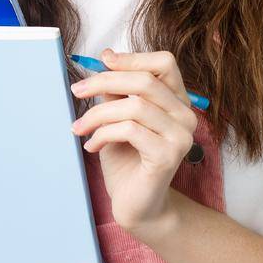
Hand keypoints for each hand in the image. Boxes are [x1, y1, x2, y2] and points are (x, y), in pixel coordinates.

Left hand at [69, 48, 197, 232]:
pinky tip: (92, 146)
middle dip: (105, 81)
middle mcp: (185, 115)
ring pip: (135, 106)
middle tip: (77, 91)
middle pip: (146, 80)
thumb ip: (117, 92)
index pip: (164, 63)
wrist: (136, 205)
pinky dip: (103, 134)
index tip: (103, 60)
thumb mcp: (117, 118)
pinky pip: (130, 130)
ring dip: (98, 114)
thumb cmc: (126, 161)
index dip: (133, 58)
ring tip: (80, 128)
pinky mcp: (168, 155)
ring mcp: (180, 136)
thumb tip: (106, 58)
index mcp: (176, 101)